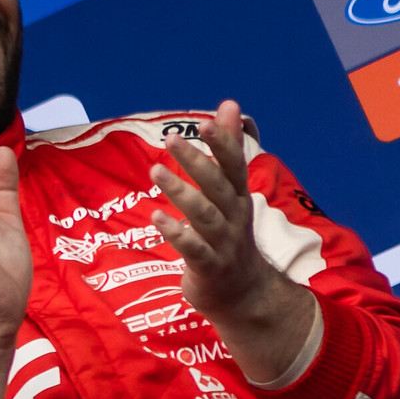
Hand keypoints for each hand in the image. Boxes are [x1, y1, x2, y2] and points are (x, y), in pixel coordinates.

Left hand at [149, 100, 316, 382]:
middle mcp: (234, 217)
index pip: (233, 165)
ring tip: (156, 172)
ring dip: (180, 192)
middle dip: (196, 161)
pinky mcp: (209, 268)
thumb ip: (227, 152)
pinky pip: (193, 249)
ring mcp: (223, 243)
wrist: (244, 293)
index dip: (222, 142)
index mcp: (238, 198)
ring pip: (204, 214)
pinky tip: (157, 219)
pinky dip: (177, 233)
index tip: (206, 120)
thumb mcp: (230, 194)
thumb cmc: (229, 237)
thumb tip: (230, 105)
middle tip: (170, 139)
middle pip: (216, 185)